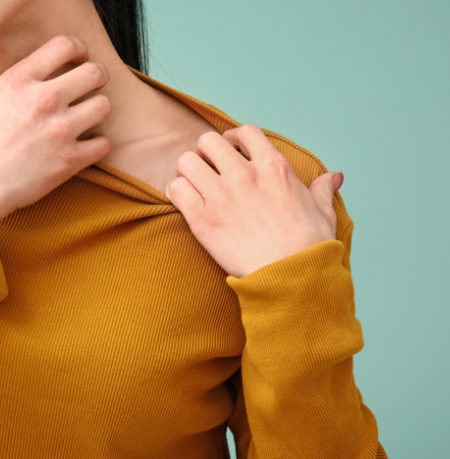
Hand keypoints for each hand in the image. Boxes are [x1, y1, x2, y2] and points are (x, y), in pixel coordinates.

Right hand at [0, 35, 112, 231]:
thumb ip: (17, 83)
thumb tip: (39, 75)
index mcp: (20, 80)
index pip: (65, 45)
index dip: (79, 50)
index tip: (78, 61)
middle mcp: (43, 100)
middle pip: (94, 73)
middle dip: (97, 79)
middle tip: (91, 90)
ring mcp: (58, 130)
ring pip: (104, 106)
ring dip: (98, 112)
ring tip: (86, 121)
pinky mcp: (69, 161)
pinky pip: (103, 144)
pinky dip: (96, 146)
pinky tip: (83, 148)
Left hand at [165, 124, 343, 277]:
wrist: (291, 275)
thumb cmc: (309, 246)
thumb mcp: (323, 211)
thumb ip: (322, 189)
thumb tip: (334, 177)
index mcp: (273, 167)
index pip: (245, 133)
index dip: (233, 138)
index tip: (231, 150)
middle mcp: (244, 175)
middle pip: (208, 141)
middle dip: (205, 152)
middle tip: (207, 169)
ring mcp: (221, 196)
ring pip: (186, 162)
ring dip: (188, 172)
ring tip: (194, 185)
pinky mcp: (202, 219)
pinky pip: (176, 190)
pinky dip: (177, 193)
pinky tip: (186, 202)